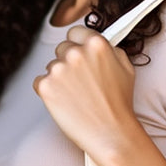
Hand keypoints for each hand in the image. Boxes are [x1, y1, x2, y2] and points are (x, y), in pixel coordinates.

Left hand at [33, 26, 141, 161]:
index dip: (78, 45)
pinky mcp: (45, 86)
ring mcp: (58, 69)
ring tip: (75, 96)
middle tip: (80, 82)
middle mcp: (75, 53)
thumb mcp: (125, 67)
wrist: (110, 133)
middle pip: (61, 49)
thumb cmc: (119, 104)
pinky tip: (64, 102)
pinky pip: (40, 82)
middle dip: (68, 62)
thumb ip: (110, 49)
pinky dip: (48, 91)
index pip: (75, 32)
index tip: (79, 56)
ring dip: (59, 78)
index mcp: (96, 44)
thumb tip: (98, 41)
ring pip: (51, 66)